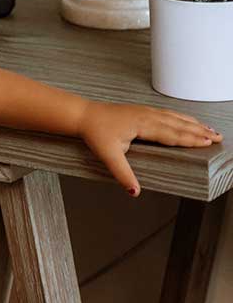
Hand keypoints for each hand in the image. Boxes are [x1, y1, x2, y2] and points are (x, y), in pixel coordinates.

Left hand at [80, 102, 220, 195]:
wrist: (84, 115)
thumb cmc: (95, 134)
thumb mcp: (108, 156)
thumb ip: (122, 174)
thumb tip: (135, 192)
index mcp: (143, 125)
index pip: (172, 134)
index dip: (191, 138)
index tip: (208, 142)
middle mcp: (147, 116)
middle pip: (179, 124)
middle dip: (199, 131)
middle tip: (218, 137)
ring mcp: (145, 111)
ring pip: (175, 117)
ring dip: (194, 123)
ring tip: (210, 129)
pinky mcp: (142, 110)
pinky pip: (168, 113)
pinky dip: (182, 117)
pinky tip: (188, 120)